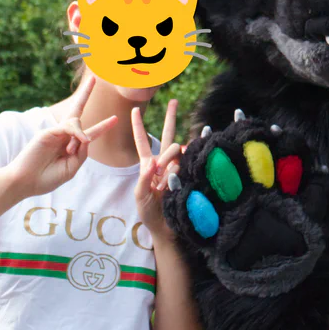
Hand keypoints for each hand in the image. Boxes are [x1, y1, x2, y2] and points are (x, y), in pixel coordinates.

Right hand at [3, 77, 116, 199]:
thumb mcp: (71, 168)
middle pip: (77, 110)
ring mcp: (55, 132)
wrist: (25, 182)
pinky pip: (68, 127)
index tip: (116, 118)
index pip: (90, 132)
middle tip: (93, 78)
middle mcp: (64, 136)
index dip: (103, 126)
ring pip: (76, 121)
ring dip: (79, 137)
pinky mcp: (48, 131)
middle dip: (85, 94)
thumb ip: (82, 154)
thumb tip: (86, 138)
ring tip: (68, 152)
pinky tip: (78, 142)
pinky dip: (76, 133)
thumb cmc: (46, 178)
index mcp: (71, 146)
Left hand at [132, 100, 181, 242]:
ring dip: (172, 157)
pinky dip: (191, 157)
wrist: (166, 229)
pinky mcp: (187, 175)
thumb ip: (144, 180)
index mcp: (149, 167)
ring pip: (176, 150)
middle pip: (167, 136)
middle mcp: (163, 164)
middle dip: (171, 118)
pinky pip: (189, 162)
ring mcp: (177, 168)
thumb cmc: (150, 214)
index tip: (133, 110)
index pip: (142, 142)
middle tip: (175, 100)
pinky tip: (195, 152)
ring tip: (167, 178)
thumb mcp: (140, 197)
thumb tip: (152, 161)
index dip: (138, 126)